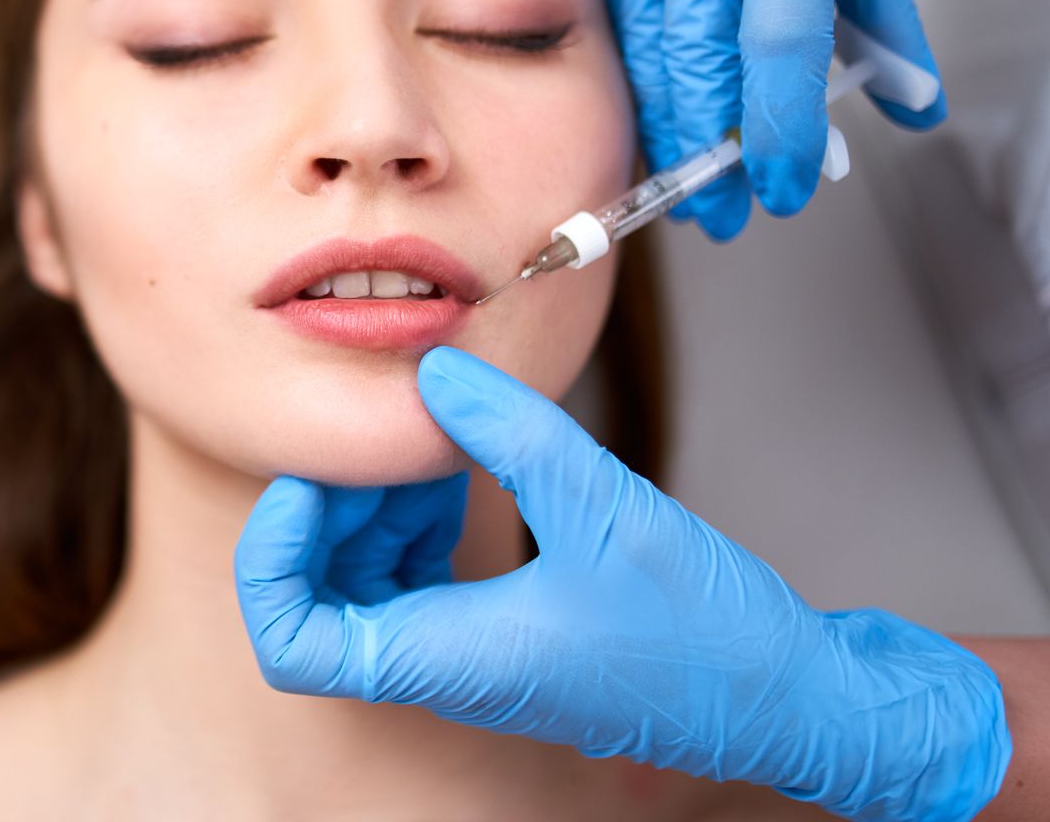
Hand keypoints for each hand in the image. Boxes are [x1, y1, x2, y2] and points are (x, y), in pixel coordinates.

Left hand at [234, 346, 1010, 821]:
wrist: (795, 697)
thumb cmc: (710, 638)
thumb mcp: (601, 503)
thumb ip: (504, 429)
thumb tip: (432, 370)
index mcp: (446, 658)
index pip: (292, 641)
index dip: (272, 558)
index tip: (307, 479)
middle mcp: (446, 665)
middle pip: (321, 597)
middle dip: (329, 510)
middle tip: (375, 441)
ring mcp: (474, 653)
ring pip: (369, 582)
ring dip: (377, 509)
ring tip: (427, 444)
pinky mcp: (507, 632)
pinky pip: (423, 577)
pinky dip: (422, 520)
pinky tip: (465, 465)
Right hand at [573, 0, 945, 239]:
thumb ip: (880, 3)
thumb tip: (907, 102)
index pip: (775, 40)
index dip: (772, 127)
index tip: (777, 187)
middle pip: (690, 55)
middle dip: (701, 149)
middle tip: (716, 214)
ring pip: (637, 38)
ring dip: (657, 116)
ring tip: (678, 174)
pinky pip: (604, 0)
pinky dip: (627, 57)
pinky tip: (642, 96)